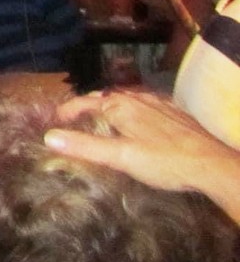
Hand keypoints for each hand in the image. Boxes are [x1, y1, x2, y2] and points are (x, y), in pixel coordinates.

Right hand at [46, 90, 239, 212]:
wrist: (212, 164)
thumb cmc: (164, 160)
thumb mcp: (120, 157)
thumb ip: (84, 147)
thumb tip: (48, 136)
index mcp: (119, 105)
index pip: (84, 102)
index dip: (67, 110)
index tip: (54, 121)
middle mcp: (136, 98)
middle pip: (104, 97)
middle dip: (87, 106)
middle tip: (75, 120)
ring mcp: (157, 103)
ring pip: (125, 99)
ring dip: (109, 107)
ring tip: (103, 119)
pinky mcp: (174, 111)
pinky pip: (144, 104)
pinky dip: (131, 110)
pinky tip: (138, 122)